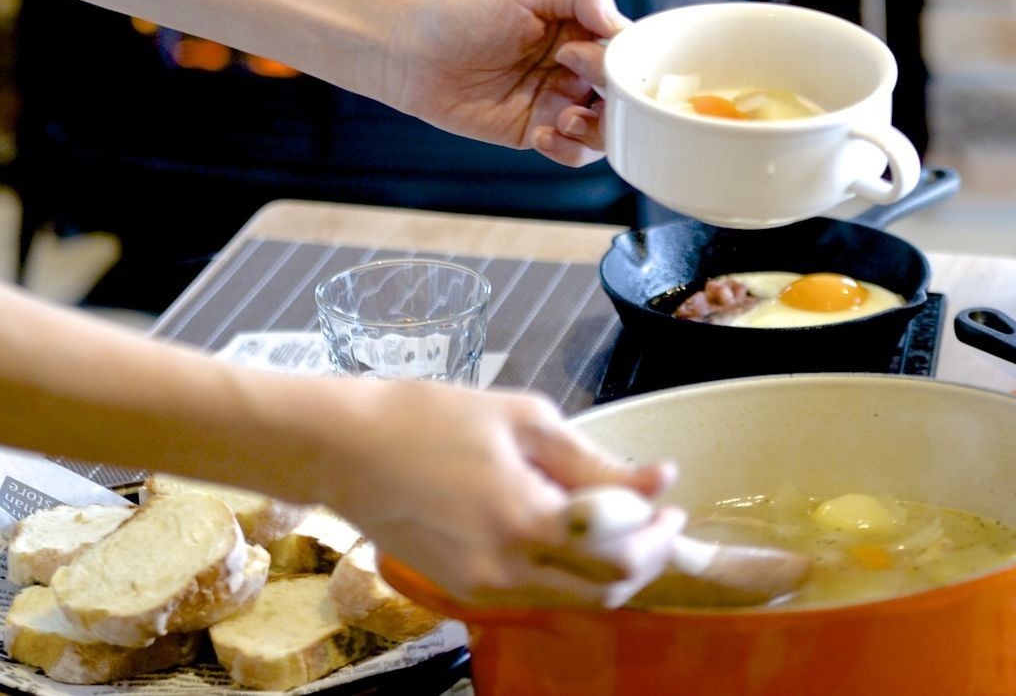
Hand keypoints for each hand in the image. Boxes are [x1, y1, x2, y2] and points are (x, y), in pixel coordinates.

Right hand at [313, 380, 682, 606]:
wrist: (343, 448)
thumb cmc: (427, 418)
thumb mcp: (521, 419)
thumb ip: (591, 459)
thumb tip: (655, 479)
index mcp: (525, 520)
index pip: (621, 552)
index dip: (658, 531)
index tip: (672, 501)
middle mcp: (506, 569)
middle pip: (605, 589)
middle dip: (644, 557)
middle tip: (657, 518)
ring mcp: (481, 587)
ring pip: (572, 599)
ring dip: (607, 568)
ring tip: (619, 523)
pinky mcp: (460, 589)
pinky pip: (533, 592)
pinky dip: (564, 570)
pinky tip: (564, 529)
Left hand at [385, 0, 627, 165]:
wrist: (414, 55)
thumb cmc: (466, 13)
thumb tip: (622, 27)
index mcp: (583, 28)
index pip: (630, 50)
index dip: (621, 59)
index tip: (581, 51)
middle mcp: (578, 67)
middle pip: (626, 93)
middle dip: (610, 93)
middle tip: (567, 73)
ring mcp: (559, 101)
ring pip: (608, 129)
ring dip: (596, 129)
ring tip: (562, 117)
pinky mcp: (537, 131)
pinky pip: (574, 153)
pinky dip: (568, 149)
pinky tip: (541, 133)